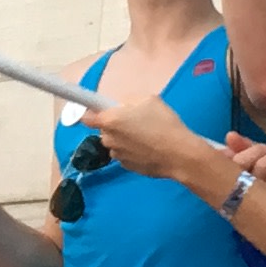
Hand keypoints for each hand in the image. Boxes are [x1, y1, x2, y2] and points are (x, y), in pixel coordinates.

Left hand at [85, 87, 219, 193]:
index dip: (92, 113)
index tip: (101, 111)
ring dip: (124, 140)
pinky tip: (149, 149)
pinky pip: (125, 155)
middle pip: (104, 131)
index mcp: (110, 121)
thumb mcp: (149, 99)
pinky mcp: (127, 167)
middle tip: (135, 121)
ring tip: (145, 137)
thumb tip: (122, 107)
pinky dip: (132, 151)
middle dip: (115, 126)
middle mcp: (109, 139)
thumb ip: (129, 100)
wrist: (179, 154)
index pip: (87, 118)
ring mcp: (118, 156)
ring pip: (115, 144)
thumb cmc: (164, 123)